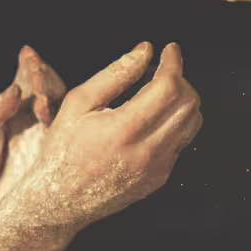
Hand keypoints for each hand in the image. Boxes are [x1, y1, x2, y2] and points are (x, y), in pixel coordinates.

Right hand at [0, 41, 201, 236]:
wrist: (59, 201)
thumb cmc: (63, 147)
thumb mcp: (78, 103)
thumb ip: (115, 74)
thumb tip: (146, 50)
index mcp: (123, 130)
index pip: (169, 87)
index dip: (173, 63)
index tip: (170, 49)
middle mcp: (146, 152)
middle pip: (188, 103)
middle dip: (180, 79)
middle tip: (160, 71)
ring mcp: (156, 169)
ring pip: (191, 122)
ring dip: (182, 100)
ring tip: (157, 92)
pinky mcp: (159, 178)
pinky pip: (181, 142)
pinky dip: (173, 122)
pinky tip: (149, 119)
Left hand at [0, 45, 66, 250]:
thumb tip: (16, 89)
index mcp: (8, 113)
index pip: (24, 81)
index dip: (29, 67)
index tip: (28, 56)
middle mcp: (31, 123)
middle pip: (50, 89)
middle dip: (45, 80)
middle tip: (37, 82)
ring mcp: (49, 141)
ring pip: (65, 111)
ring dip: (56, 102)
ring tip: (43, 107)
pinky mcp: (60, 160)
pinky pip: (74, 137)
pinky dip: (72, 127)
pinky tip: (61, 123)